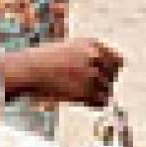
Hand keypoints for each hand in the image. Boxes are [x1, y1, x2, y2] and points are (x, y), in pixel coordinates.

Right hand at [0, 38, 121, 108]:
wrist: (26, 70)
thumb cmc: (45, 60)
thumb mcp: (70, 48)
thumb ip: (92, 55)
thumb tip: (118, 65)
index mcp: (93, 44)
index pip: (118, 60)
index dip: (109, 68)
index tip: (97, 73)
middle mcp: (96, 57)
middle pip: (113, 76)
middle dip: (102, 81)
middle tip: (81, 83)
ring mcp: (92, 74)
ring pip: (107, 89)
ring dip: (94, 92)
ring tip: (73, 89)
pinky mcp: (86, 91)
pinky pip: (101, 101)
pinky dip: (91, 103)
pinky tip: (76, 97)